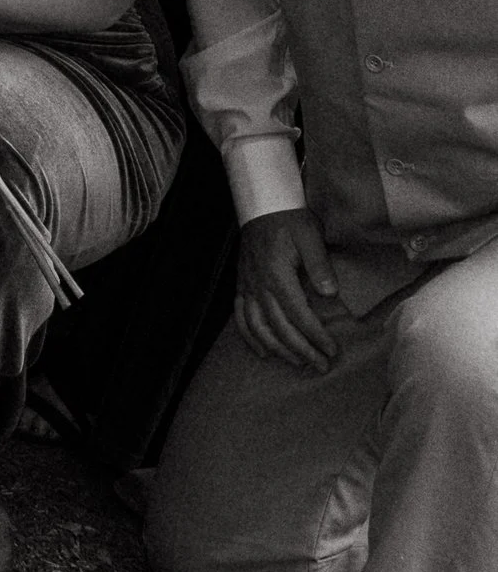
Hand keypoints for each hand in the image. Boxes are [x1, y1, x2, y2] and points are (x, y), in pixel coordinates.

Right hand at [235, 206, 347, 371]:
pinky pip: (240, 317)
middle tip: (320, 366)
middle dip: (301, 351)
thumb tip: (329, 294)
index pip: (299, 315)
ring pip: (259, 328)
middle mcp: (259, 285)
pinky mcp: (241, 285)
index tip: (332, 350)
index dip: (315, 336)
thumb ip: (319, 265)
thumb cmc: (290, 219)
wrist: (262, 206)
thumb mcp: (310, 235)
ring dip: (278, 349)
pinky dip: (250, 338)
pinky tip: (263, 352)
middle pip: (280, 328)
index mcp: (278, 275)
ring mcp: (248, 286)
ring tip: (297, 363)